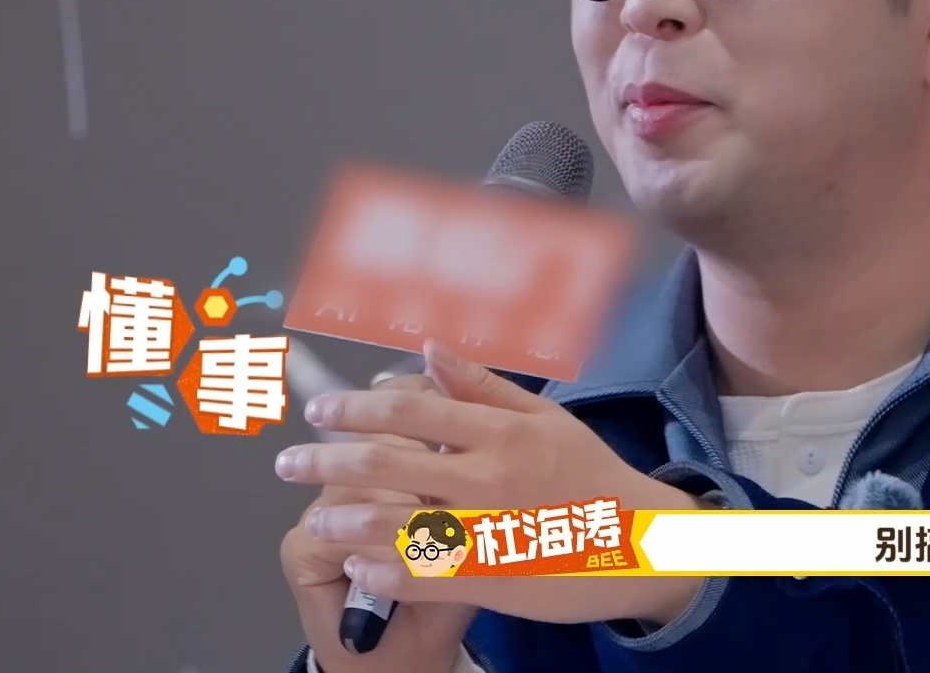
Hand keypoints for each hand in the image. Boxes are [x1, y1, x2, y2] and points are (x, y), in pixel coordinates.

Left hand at [275, 340, 708, 626]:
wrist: (641, 542)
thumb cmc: (592, 476)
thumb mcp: (546, 419)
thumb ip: (484, 387)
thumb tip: (429, 351)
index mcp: (502, 432)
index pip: (413, 411)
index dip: (357, 407)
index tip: (320, 410)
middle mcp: (489, 476)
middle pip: (390, 462)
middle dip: (328, 459)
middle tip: (288, 461)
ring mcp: (488, 530)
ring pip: (396, 521)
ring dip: (344, 518)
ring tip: (314, 518)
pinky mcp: (491, 578)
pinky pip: (422, 574)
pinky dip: (382, 569)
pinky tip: (356, 565)